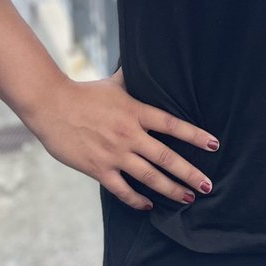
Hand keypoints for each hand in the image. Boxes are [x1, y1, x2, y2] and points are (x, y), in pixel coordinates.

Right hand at [26, 68, 219, 210]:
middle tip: (207, 186)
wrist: (51, 105)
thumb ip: (134, 78)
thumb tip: (147, 60)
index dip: (195, 135)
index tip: (214, 145)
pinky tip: (149, 205)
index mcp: (135, 112)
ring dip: (170, 189)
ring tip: (188, 198)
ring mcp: (114, 153)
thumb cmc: (84, 93)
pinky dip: (137, 200)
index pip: (173, 125)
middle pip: (166, 157)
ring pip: (149, 177)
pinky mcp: (98, 168)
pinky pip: (122, 189)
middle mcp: (129, 134)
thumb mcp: (114, 82)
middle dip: (189, 173)